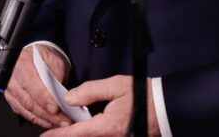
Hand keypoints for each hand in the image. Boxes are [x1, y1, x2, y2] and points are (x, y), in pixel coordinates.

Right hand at [3, 44, 71, 128]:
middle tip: (64, 119)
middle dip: (47, 114)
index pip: (31, 84)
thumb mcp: (53, 59)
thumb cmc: (43, 57)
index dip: (43, 98)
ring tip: (60, 122)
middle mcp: (12, 79)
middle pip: (29, 101)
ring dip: (45, 119)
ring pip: (27, 110)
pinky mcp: (14, 101)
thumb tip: (61, 94)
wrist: (34, 57)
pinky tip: (50, 122)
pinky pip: (25, 114)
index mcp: (21, 65)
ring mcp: (11, 92)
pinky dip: (39, 120)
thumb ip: (55, 75)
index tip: (55, 108)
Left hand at [41, 75, 158, 136]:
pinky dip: (91, 133)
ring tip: (67, 128)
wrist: (166, 106)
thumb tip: (70, 98)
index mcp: (107, 127)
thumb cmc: (144, 94)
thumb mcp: (115, 86)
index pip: (75, 133)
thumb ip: (90, 91)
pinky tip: (86, 126)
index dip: (58, 135)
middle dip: (67, 135)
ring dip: (79, 134)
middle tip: (52, 131)